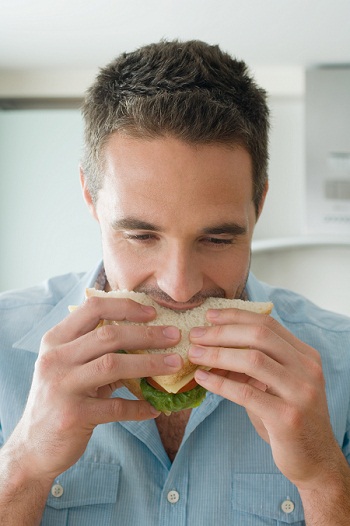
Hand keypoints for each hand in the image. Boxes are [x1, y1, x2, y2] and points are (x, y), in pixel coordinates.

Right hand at [12, 295, 181, 481]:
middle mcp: (55, 359)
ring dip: (150, 364)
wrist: (34, 447)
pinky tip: (155, 408)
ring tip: (175, 364)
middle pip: (109, 335)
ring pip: (114, 365)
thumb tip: (144, 336)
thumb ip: (96, 350)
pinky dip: (139, 407)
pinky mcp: (73, 415)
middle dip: (147, 334)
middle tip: (175, 336)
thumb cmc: (59, 399)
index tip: (153, 313)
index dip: (126, 307)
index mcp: (55, 340)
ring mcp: (62, 386)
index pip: (93, 309)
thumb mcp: (70, 367)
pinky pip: (115, 406)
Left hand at [188, 308, 342, 489]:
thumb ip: (254, 364)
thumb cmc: (288, 418)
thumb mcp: (276, 384)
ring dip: (218, 354)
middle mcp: (307, 369)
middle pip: (259, 336)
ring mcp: (300, 392)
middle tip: (196, 335)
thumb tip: (212, 347)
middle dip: (223, 332)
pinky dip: (220, 384)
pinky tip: (202, 379)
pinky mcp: (288, 417)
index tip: (209, 315)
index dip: (235, 316)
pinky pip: (246, 393)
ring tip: (194, 354)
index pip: (267, 324)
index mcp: (305, 355)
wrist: (315, 460)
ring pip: (253, 360)